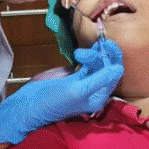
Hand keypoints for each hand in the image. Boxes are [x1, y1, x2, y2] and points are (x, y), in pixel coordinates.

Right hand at [0, 40, 122, 143]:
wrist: (29, 105)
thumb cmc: (54, 101)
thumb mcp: (77, 90)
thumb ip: (99, 79)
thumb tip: (119, 68)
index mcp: (99, 97)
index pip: (114, 75)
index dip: (113, 59)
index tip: (107, 45)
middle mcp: (95, 90)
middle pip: (108, 68)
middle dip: (104, 55)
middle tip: (98, 43)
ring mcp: (85, 82)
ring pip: (98, 64)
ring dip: (93, 54)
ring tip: (79, 54)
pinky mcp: (75, 76)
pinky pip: (87, 64)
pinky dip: (87, 56)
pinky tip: (79, 53)